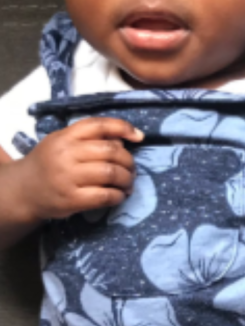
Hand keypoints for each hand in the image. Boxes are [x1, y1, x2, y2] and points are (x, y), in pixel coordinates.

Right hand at [14, 118, 142, 221]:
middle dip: (129, 161)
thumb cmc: (49, 163)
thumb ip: (89, 138)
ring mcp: (68, 177)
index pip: (99, 125)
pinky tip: (119, 196)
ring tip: (128, 184)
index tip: (139, 137)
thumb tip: (125, 138)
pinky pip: (105, 196)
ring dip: (127, 179)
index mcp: (65, 136)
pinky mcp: (71, 199)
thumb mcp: (62, 142)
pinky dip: (118, 196)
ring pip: (111, 173)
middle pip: (111, 151)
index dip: (123, 128)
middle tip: (132, 170)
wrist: (24, 190)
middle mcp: (66, 154)